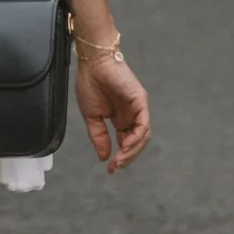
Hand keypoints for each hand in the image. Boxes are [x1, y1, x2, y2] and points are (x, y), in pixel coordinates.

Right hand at [76, 51, 150, 172]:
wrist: (92, 63)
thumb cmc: (90, 84)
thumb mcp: (91, 117)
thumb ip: (99, 137)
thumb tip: (104, 157)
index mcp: (121, 119)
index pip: (126, 143)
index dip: (121, 157)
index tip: (110, 169)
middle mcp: (132, 115)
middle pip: (136, 142)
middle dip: (127, 157)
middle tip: (115, 167)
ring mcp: (138, 108)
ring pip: (142, 136)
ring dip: (132, 151)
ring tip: (119, 160)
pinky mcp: (140, 101)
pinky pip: (143, 125)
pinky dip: (136, 138)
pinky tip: (126, 147)